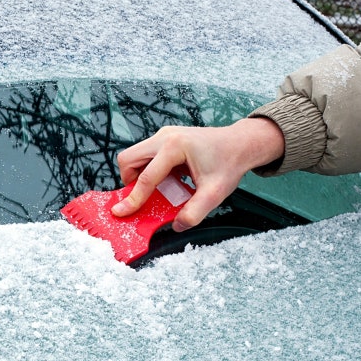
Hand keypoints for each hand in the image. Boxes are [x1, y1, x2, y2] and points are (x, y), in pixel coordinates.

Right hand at [112, 118, 284, 230]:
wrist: (240, 144)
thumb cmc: (229, 162)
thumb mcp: (215, 193)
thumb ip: (195, 212)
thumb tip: (178, 225)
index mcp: (175, 147)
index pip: (145, 177)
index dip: (133, 199)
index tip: (120, 212)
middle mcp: (165, 137)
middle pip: (129, 160)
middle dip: (130, 182)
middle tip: (143, 199)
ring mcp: (164, 135)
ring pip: (134, 156)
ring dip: (138, 177)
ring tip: (159, 190)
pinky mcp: (165, 138)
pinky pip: (145, 156)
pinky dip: (148, 171)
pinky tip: (168, 180)